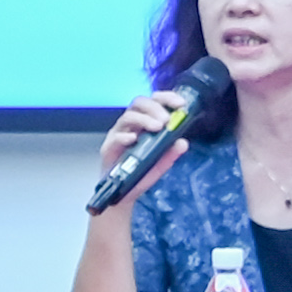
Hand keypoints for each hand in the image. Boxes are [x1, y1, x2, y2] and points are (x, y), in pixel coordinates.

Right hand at [88, 91, 190, 212]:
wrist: (124, 193)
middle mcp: (131, 124)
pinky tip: (134, 140)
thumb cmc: (141, 171)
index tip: (180, 104)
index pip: (155, 101)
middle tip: (166, 119)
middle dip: (155, 108)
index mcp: (145, 121)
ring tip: (157, 128)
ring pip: (128, 116)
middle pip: (139, 103)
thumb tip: (183, 143)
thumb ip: (172, 152)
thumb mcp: (161, 163)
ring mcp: (118, 134)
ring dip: (144, 119)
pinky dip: (124, 136)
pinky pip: (115, 137)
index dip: (167, 98)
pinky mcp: (109, 147)